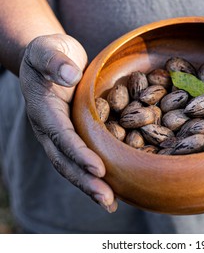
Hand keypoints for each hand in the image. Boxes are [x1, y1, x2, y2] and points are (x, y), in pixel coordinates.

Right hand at [19, 34, 117, 211]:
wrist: (51, 59)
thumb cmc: (51, 52)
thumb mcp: (49, 48)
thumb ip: (55, 61)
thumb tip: (69, 75)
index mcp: (44, 110)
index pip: (62, 136)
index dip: (79, 154)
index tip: (99, 169)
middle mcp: (50, 128)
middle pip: (65, 160)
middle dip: (85, 181)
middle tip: (107, 199)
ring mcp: (60, 135)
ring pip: (72, 166)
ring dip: (90, 185)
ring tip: (110, 203)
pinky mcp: (72, 135)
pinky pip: (81, 158)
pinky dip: (93, 175)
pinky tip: (110, 189)